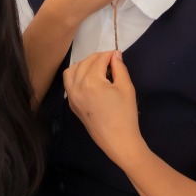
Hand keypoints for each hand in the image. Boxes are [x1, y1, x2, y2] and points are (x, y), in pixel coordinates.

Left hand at [64, 51, 143, 165]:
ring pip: (72, 70)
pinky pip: (69, 83)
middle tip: (111, 61)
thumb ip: (119, 68)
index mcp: (91, 82)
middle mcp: (77, 86)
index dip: (109, 55)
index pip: (99, 60)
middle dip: (97, 58)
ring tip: (98, 68)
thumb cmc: (125, 115)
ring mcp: (72, 96)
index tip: (117, 55)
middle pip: (85, 63)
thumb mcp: (126, 88)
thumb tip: (115, 55)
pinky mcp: (72, 104)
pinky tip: (89, 78)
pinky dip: (76, 75)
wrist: (118, 141)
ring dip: (84, 64)